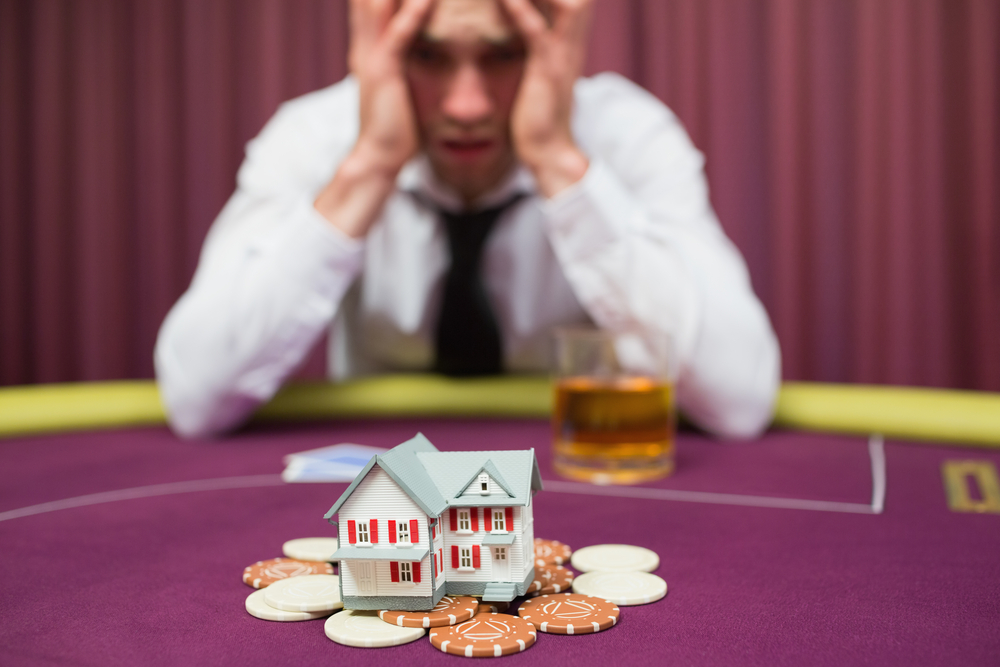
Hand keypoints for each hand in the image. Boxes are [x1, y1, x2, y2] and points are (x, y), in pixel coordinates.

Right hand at [349, 0, 434, 172]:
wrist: (377, 160)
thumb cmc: (395, 128)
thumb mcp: (398, 85)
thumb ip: (403, 59)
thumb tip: (416, 47)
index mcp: (369, 46)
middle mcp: (366, 45)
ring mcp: (373, 57)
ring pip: (382, 4)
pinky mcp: (385, 74)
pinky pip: (400, 36)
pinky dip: (414, 12)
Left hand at [501, 0, 592, 196]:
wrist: (548, 152)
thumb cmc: (537, 110)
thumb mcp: (537, 64)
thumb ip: (534, 34)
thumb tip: (520, 12)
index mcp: (567, 33)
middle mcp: (570, 37)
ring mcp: (561, 53)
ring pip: (560, 2)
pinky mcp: (546, 72)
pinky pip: (535, 33)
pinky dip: (520, 10)